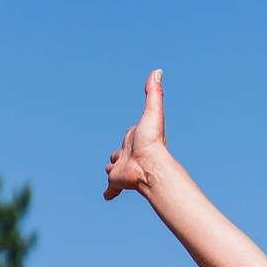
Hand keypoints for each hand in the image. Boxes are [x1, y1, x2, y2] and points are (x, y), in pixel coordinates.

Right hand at [104, 69, 167, 200]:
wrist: (151, 167)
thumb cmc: (153, 141)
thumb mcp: (152, 112)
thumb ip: (153, 93)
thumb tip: (158, 71)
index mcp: (135, 139)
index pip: (128, 135)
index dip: (128, 135)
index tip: (131, 133)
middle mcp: (129, 153)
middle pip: (120, 152)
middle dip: (118, 153)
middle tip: (117, 156)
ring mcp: (123, 168)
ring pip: (114, 168)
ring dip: (113, 170)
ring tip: (111, 171)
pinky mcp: (117, 181)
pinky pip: (111, 188)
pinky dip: (110, 192)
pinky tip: (107, 196)